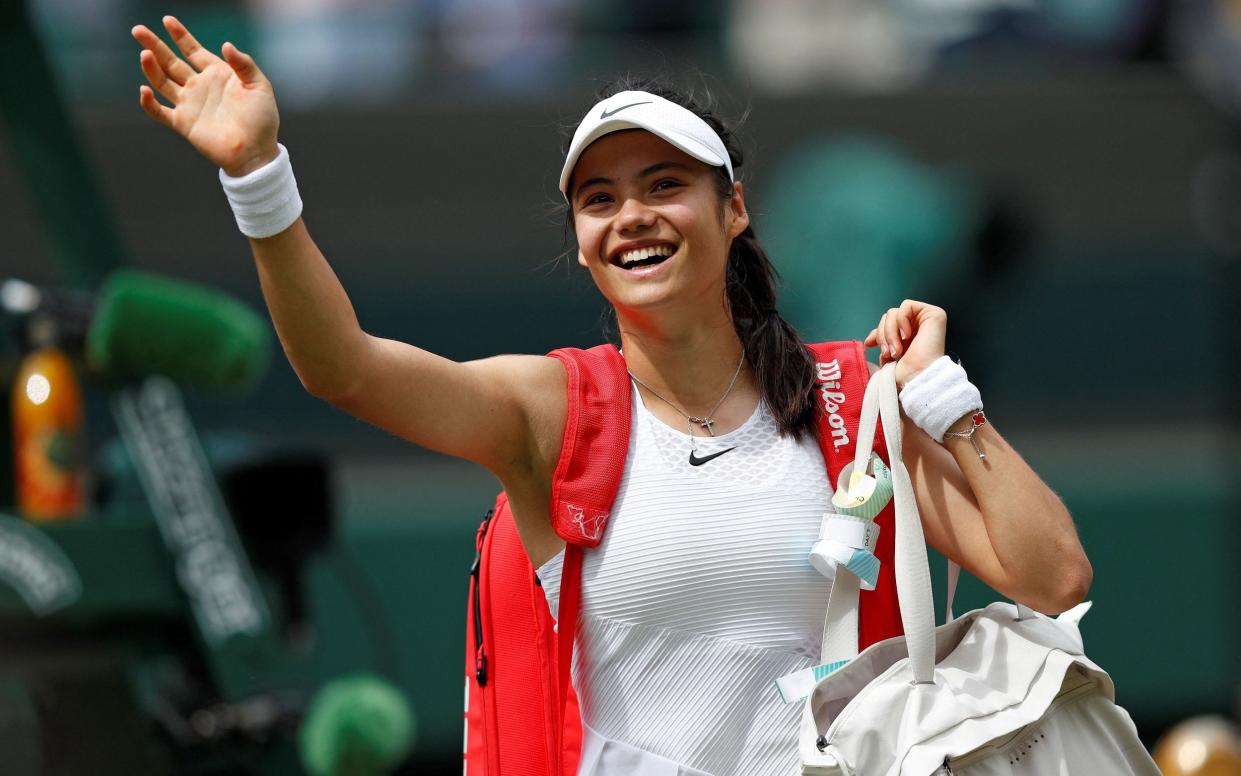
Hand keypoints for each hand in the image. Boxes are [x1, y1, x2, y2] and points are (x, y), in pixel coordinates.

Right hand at [132, 16, 278, 175]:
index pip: (193, 50)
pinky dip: (149, 103)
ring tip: (144, 54)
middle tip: (138, 30)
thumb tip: (226, 44)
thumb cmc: (262, 119)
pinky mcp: (183, 123)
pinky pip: (160, 112)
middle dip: (154, 45)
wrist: (256, 151)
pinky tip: (144, 90)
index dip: (180, 35)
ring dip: (151, 68)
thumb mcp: (259, 86)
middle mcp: (199, 86)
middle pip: (171, 61)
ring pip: (162, 82)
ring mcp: (189, 104)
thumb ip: (244, 64)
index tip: (167, 20)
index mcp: (217, 74)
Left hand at [863, 299, 946, 388]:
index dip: (877, 333)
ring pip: (894, 312)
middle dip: (883, 336)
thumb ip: (881, 344)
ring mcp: (927, 319)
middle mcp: (919, 326)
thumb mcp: (888, 357)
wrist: (918, 378)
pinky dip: (901, 321)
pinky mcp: (934, 314)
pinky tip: (906, 336)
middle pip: (888, 317)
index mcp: (910, 336)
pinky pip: (906, 306)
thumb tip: (869, 341)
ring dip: (890, 332)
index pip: (887, 325)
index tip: (870, 344)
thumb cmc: (906, 375)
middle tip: (889, 354)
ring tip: (897, 350)